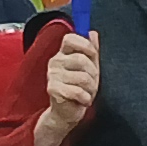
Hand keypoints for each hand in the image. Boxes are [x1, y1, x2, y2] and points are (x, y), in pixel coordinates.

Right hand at [33, 31, 100, 145]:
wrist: (68, 112)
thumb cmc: (79, 89)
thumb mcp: (89, 68)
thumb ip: (91, 51)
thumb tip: (93, 33)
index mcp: (63, 54)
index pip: (70, 38)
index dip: (85, 44)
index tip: (93, 54)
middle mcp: (55, 62)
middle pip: (81, 59)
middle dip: (94, 73)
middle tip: (92, 83)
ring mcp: (52, 75)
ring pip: (83, 77)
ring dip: (91, 88)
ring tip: (87, 93)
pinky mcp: (53, 89)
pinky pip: (78, 91)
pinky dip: (86, 98)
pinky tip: (82, 100)